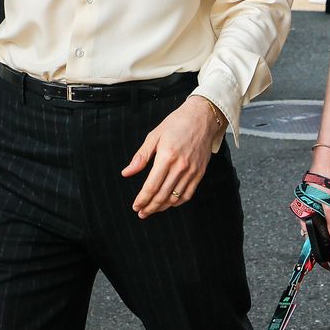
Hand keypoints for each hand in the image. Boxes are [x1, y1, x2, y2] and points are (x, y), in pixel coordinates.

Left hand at [123, 96, 222, 217]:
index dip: (142, 199)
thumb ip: (141, 156)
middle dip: (150, 207)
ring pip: (175, 197)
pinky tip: (169, 203)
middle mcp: (180, 166)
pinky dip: (178, 202)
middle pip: (162, 195)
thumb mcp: (154, 136)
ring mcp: (192, 170)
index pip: (152, 185)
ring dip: (162, 207)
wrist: (202, 117)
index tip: (136, 206)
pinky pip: (188, 194)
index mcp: (166, 156)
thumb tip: (127, 172)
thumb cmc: (177, 123)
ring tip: (153, 210)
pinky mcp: (200, 172)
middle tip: (141, 213)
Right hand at [290, 171, 329, 269]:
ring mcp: (306, 209)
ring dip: (320, 236)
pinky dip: (321, 226)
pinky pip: (315, 219)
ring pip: (312, 227)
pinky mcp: (311, 204)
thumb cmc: (324, 186)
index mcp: (304, 217)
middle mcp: (302, 214)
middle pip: (310, 236)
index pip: (309, 241)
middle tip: (329, 258)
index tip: (324, 265)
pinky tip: (328, 227)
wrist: (322, 168)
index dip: (315, 254)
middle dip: (319, 246)